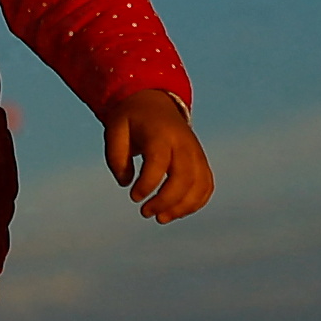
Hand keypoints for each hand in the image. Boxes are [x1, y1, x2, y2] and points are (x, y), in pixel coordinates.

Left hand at [100, 90, 213, 222]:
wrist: (155, 102)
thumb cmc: (131, 118)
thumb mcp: (114, 128)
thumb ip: (115, 156)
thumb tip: (126, 183)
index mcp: (160, 133)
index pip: (159, 162)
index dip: (147, 184)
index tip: (133, 197)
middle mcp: (183, 143)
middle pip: (184, 177)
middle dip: (166, 201)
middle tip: (145, 213)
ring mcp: (196, 153)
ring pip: (200, 185)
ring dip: (182, 207)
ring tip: (160, 218)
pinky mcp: (201, 161)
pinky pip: (206, 185)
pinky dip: (195, 202)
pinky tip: (176, 212)